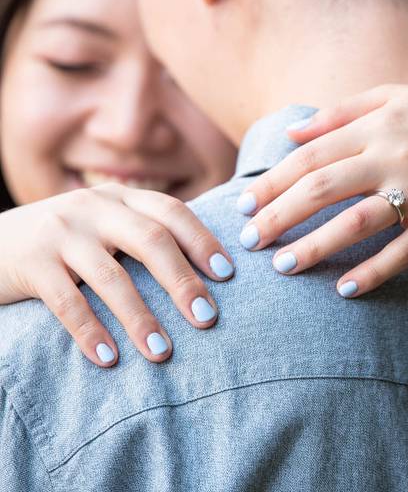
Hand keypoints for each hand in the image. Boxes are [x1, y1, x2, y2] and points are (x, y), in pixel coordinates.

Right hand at [0, 183, 234, 366]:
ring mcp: (60, 232)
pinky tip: (109, 359)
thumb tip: (206, 271)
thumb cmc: (62, 242)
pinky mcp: (31, 261)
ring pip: (112, 277)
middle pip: (151, 240)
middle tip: (207, 318)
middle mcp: (94, 207)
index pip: (172, 212)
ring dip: (140, 318)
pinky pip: (67, 302)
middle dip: (183, 281)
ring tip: (162, 352)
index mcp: (120, 198)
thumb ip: (142, 235)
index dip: (203, 241)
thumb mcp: (102, 225)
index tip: (228, 274)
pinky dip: (91, 332)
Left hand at [238, 85, 407, 296]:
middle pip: (322, 189)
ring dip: (315, 247)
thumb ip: (342, 112)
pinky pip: (403, 253)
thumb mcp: (396, 98)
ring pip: (357, 223)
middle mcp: (395, 157)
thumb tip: (291, 132)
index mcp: (379, 125)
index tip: (243, 205)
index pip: (311, 155)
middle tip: (249, 241)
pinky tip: (344, 289)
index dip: (272, 181)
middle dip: (279, 216)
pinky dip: (373, 272)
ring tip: (283, 267)